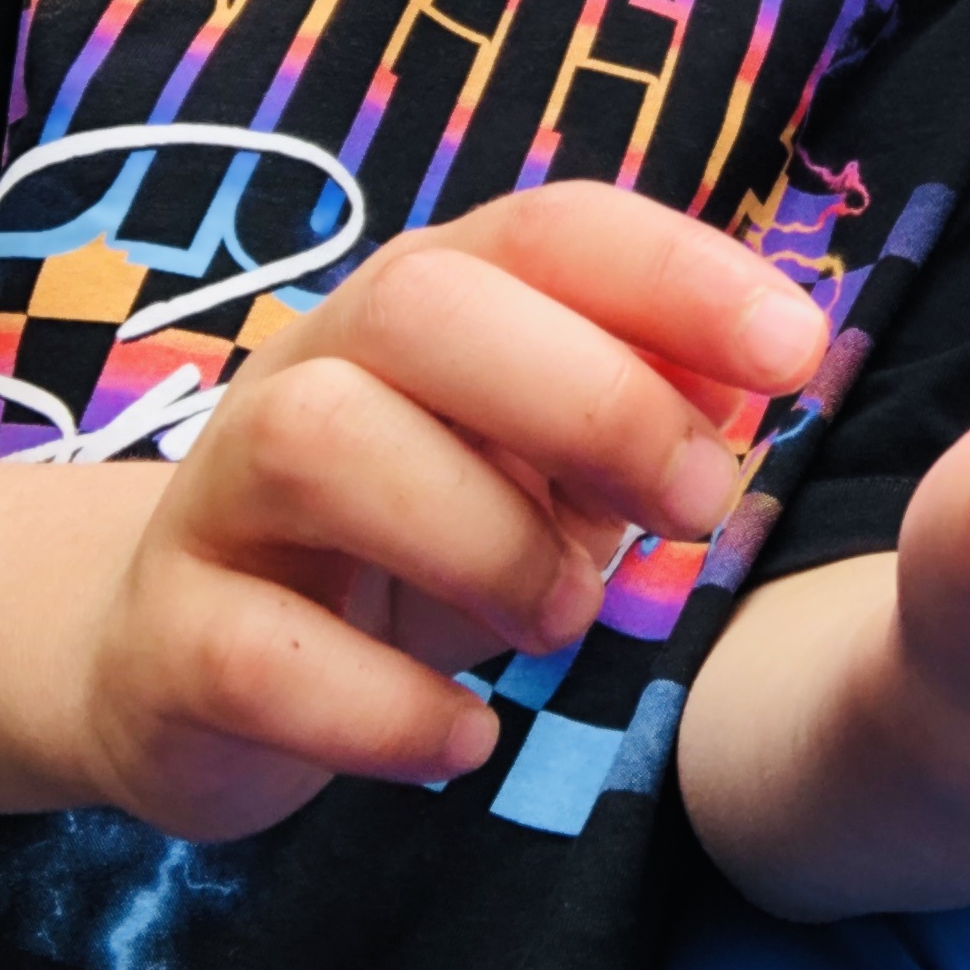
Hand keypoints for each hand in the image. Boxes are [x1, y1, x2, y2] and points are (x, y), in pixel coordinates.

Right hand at [0, 185, 825, 839]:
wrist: (196, 655)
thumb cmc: (423, 528)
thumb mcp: (546, 459)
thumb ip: (651, 399)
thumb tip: (770, 362)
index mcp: (432, 297)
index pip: (554, 229)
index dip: (681, 274)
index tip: (800, 353)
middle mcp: (316, 361)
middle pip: (426, 302)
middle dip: (591, 398)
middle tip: (702, 509)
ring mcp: (224, 491)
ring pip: (322, 442)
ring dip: (482, 541)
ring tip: (561, 623)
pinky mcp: (169, 637)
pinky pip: (255, 651)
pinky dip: (384, 705)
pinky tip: (466, 740)